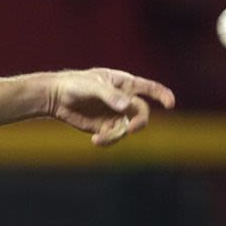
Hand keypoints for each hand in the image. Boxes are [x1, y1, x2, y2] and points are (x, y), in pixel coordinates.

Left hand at [43, 68, 175, 146]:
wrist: (55, 97)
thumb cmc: (75, 84)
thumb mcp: (93, 85)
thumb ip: (110, 95)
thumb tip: (126, 106)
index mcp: (125, 84)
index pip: (149, 88)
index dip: (162, 95)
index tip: (170, 103)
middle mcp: (123, 100)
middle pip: (141, 113)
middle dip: (138, 122)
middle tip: (130, 129)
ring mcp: (115, 114)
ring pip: (127, 128)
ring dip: (117, 135)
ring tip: (100, 138)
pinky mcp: (104, 127)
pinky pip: (114, 136)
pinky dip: (108, 141)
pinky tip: (96, 140)